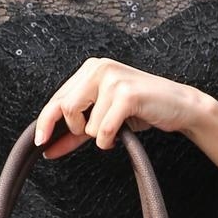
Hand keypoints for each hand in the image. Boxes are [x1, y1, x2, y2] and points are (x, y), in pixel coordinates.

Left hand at [34, 57, 208, 158]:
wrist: (177, 106)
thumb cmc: (139, 110)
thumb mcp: (102, 118)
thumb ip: (75, 131)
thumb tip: (49, 149)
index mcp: (90, 69)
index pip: (57, 99)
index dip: (45, 123)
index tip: (40, 143)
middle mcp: (99, 68)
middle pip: (66, 109)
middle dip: (77, 130)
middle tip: (92, 134)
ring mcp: (114, 79)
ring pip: (86, 124)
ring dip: (100, 136)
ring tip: (116, 128)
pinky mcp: (127, 94)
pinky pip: (103, 131)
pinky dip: (109, 140)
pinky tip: (121, 133)